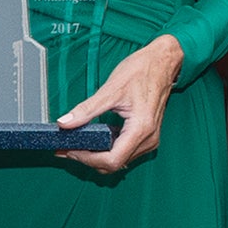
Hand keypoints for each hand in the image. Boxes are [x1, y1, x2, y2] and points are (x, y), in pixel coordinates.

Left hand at [58, 34, 183, 173]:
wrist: (162, 63)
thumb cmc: (142, 71)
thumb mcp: (110, 89)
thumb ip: (86, 109)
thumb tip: (65, 123)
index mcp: (141, 128)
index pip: (112, 160)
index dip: (88, 159)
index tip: (70, 150)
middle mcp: (148, 139)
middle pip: (114, 164)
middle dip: (88, 159)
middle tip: (66, 148)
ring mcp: (149, 139)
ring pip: (119, 161)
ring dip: (96, 157)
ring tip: (76, 144)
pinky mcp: (146, 136)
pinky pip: (124, 152)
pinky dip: (106, 150)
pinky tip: (92, 140)